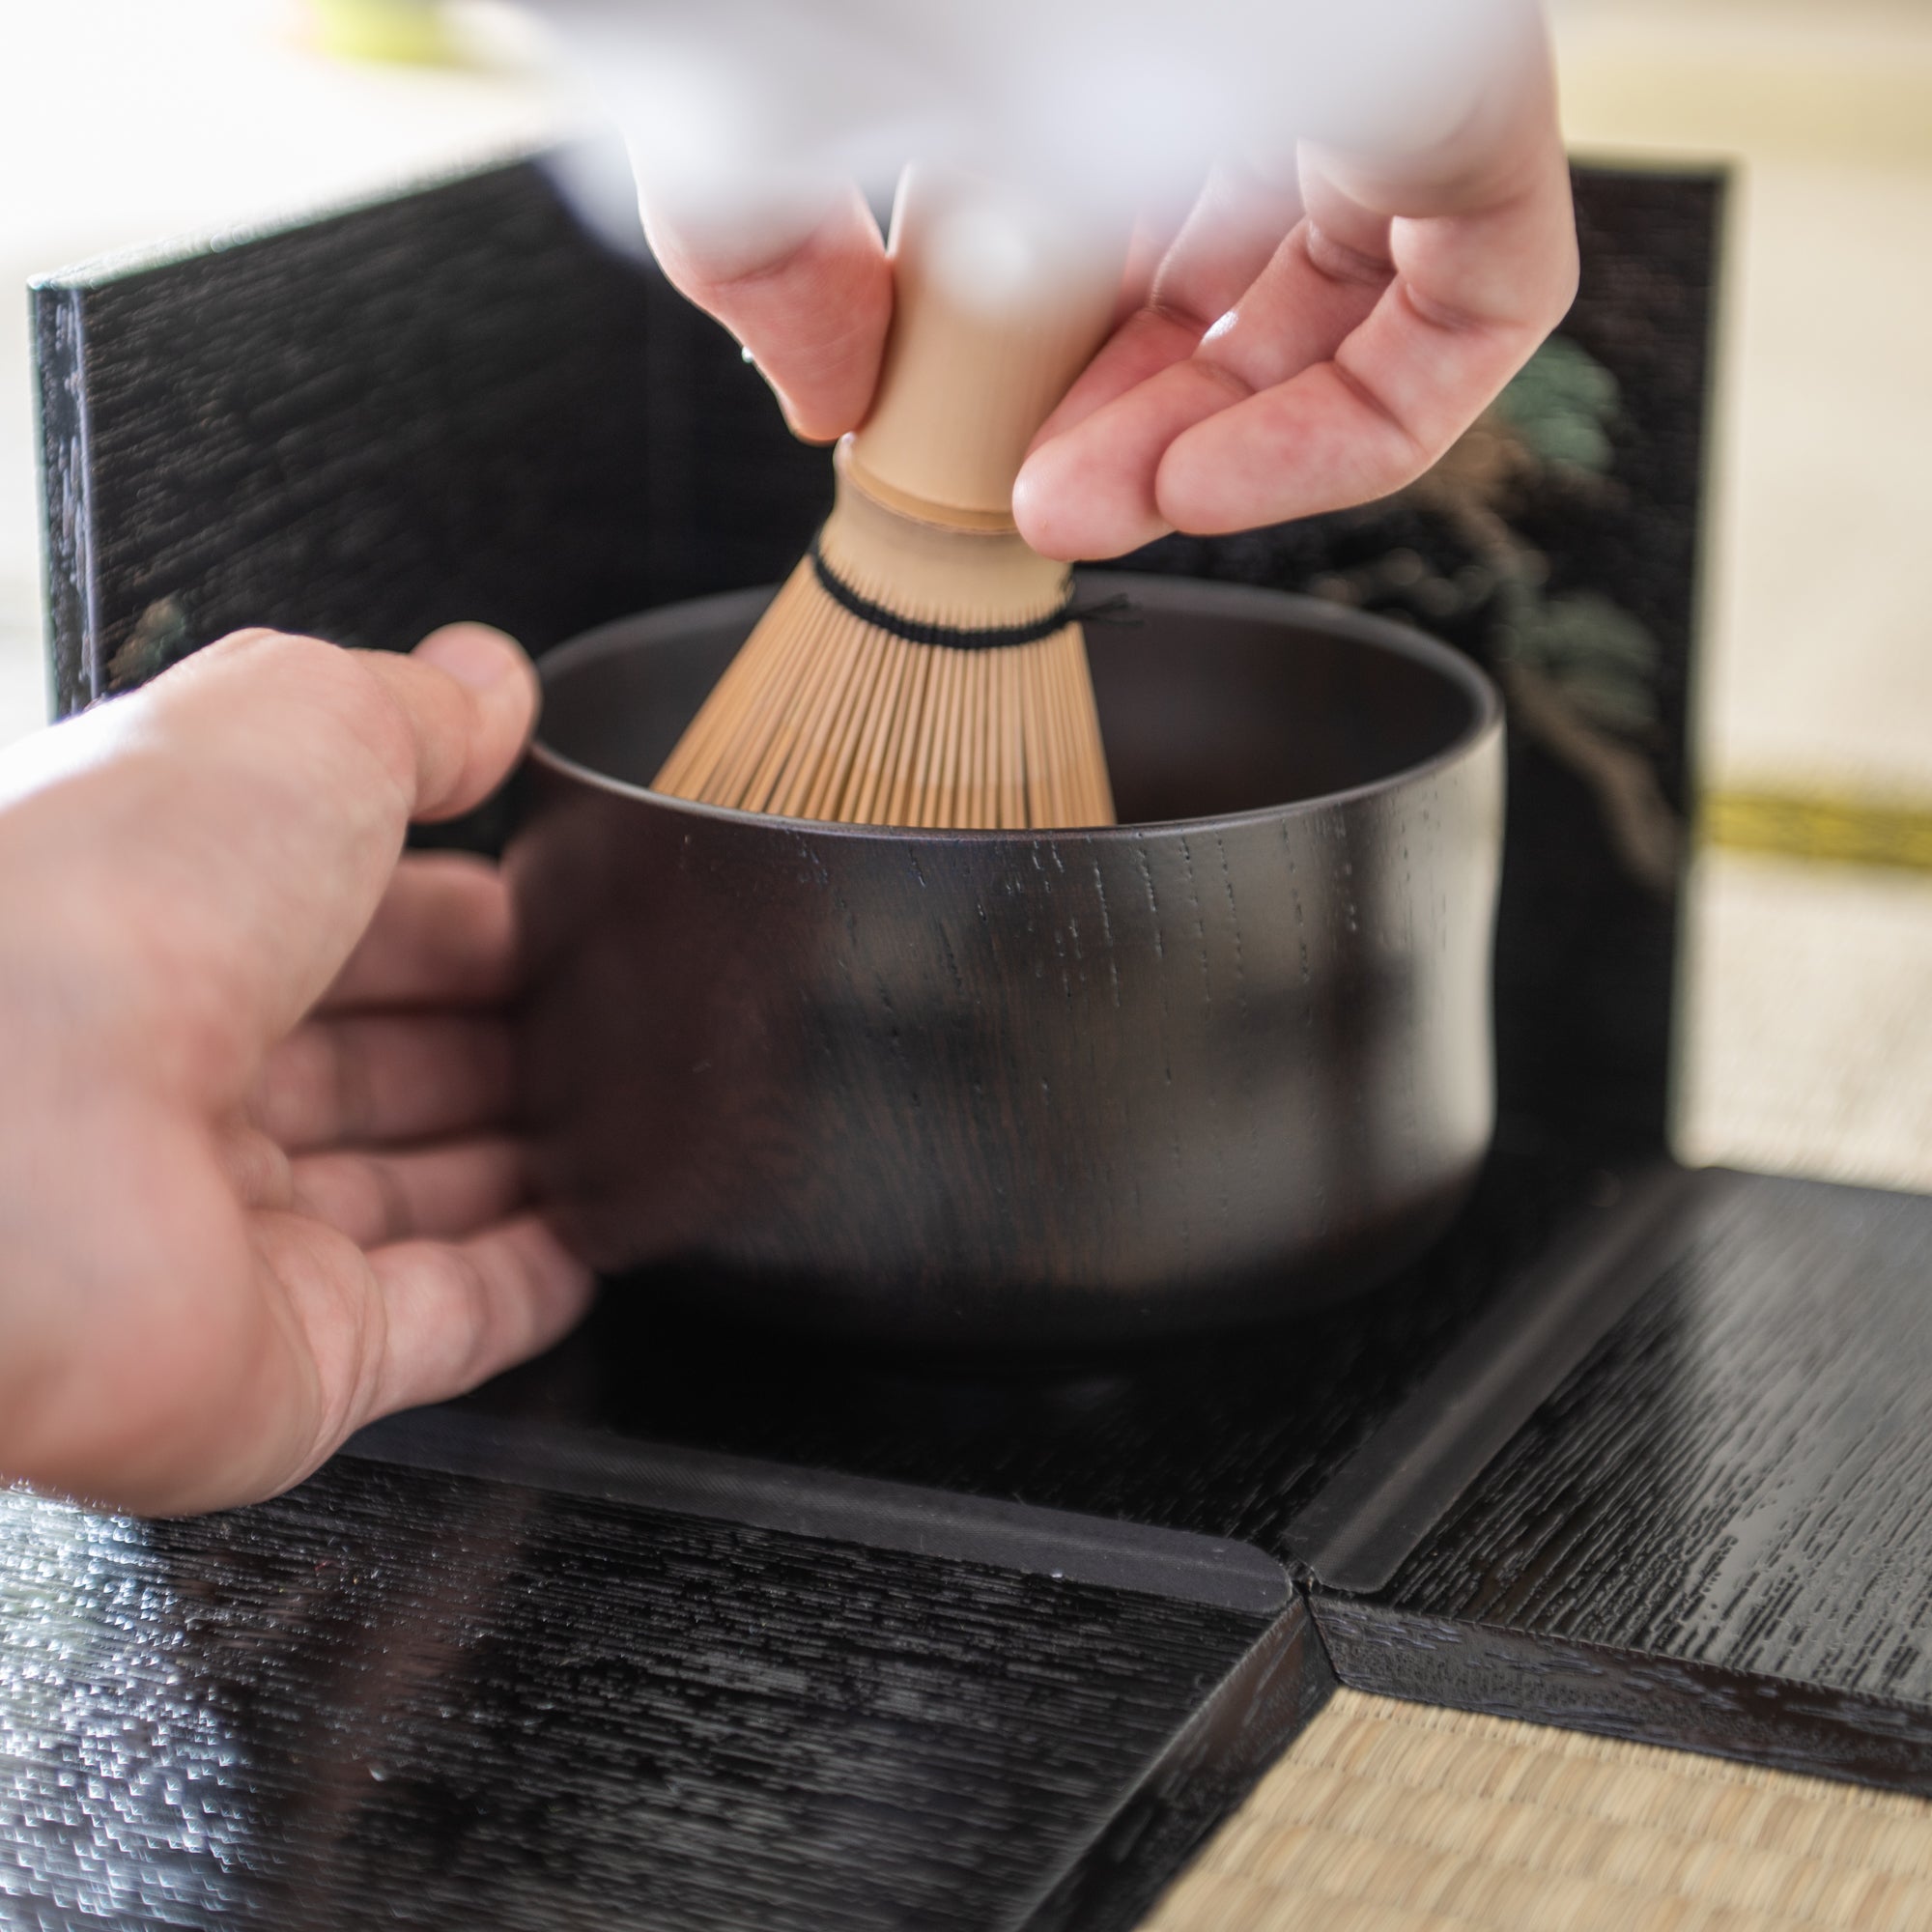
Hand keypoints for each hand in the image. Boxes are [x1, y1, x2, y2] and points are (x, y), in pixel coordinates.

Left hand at [0, 626, 592, 1514]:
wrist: (6, 1136)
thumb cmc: (111, 908)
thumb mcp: (301, 723)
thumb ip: (414, 710)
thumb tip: (489, 682)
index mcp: (165, 918)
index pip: (348, 922)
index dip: (467, 913)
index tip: (562, 906)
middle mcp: (180, 1082)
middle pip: (379, 1063)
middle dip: (502, 1038)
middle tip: (609, 1018)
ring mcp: (230, 1235)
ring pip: (406, 1198)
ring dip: (520, 1164)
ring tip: (624, 1128)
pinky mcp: (288, 1361)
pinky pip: (433, 1329)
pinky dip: (521, 1290)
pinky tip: (590, 1250)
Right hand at [641, 14, 1574, 559]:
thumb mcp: (774, 139)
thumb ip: (775, 268)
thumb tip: (822, 399)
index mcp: (1136, 25)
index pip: (1148, 223)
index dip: (1087, 373)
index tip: (1005, 463)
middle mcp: (1267, 34)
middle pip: (1250, 275)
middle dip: (1141, 424)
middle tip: (1044, 510)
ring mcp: (1385, 60)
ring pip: (1356, 307)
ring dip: (1217, 447)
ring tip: (1090, 513)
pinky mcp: (1469, 91)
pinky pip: (1472, 309)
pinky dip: (1354, 429)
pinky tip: (1197, 487)